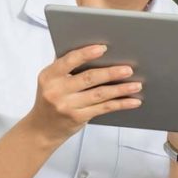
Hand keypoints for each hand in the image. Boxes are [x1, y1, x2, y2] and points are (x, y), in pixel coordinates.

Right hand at [24, 44, 141, 145]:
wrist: (41, 129)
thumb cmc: (51, 99)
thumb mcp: (51, 81)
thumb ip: (66, 67)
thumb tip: (96, 50)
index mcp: (49, 76)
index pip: (68, 61)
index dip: (86, 53)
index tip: (103, 48)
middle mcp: (56, 91)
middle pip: (88, 78)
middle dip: (111, 73)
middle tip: (128, 69)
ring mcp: (67, 106)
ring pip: (99, 94)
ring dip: (120, 89)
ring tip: (136, 84)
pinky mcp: (78, 117)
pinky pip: (103, 108)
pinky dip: (120, 104)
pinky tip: (133, 101)